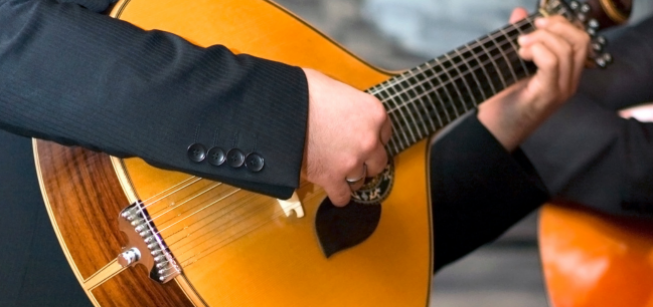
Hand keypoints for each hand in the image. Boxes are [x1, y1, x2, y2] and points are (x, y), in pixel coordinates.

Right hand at [301, 68, 391, 205]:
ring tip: (336, 170)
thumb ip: (349, 103)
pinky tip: (331, 187)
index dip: (372, 136)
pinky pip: (343, 197)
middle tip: (349, 154)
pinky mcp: (332, 178)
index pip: (385, 133)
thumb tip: (342, 109)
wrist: (281, 109)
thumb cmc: (305, 90)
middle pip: (378, 160)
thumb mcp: (336, 86)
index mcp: (374, 113)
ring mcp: (352, 162)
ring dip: (351, 176)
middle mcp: (369, 140)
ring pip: (361, 180)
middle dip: (366, 159)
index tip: (360, 137)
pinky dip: (338, 195)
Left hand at [478, 8, 589, 150]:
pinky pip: (553, 63)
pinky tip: (522, 56)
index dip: (561, 24)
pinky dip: (538, 51)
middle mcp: (569, 82)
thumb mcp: (510, 64)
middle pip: (580, 41)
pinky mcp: (549, 95)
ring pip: (567, 50)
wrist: (493, 130)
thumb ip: (521, 39)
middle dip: (555, 27)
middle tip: (529, 31)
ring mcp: (562, 89)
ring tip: (521, 47)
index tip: (537, 21)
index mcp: (565, 74)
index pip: (580, 40)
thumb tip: (519, 13)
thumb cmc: (501, 101)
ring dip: (542, 39)